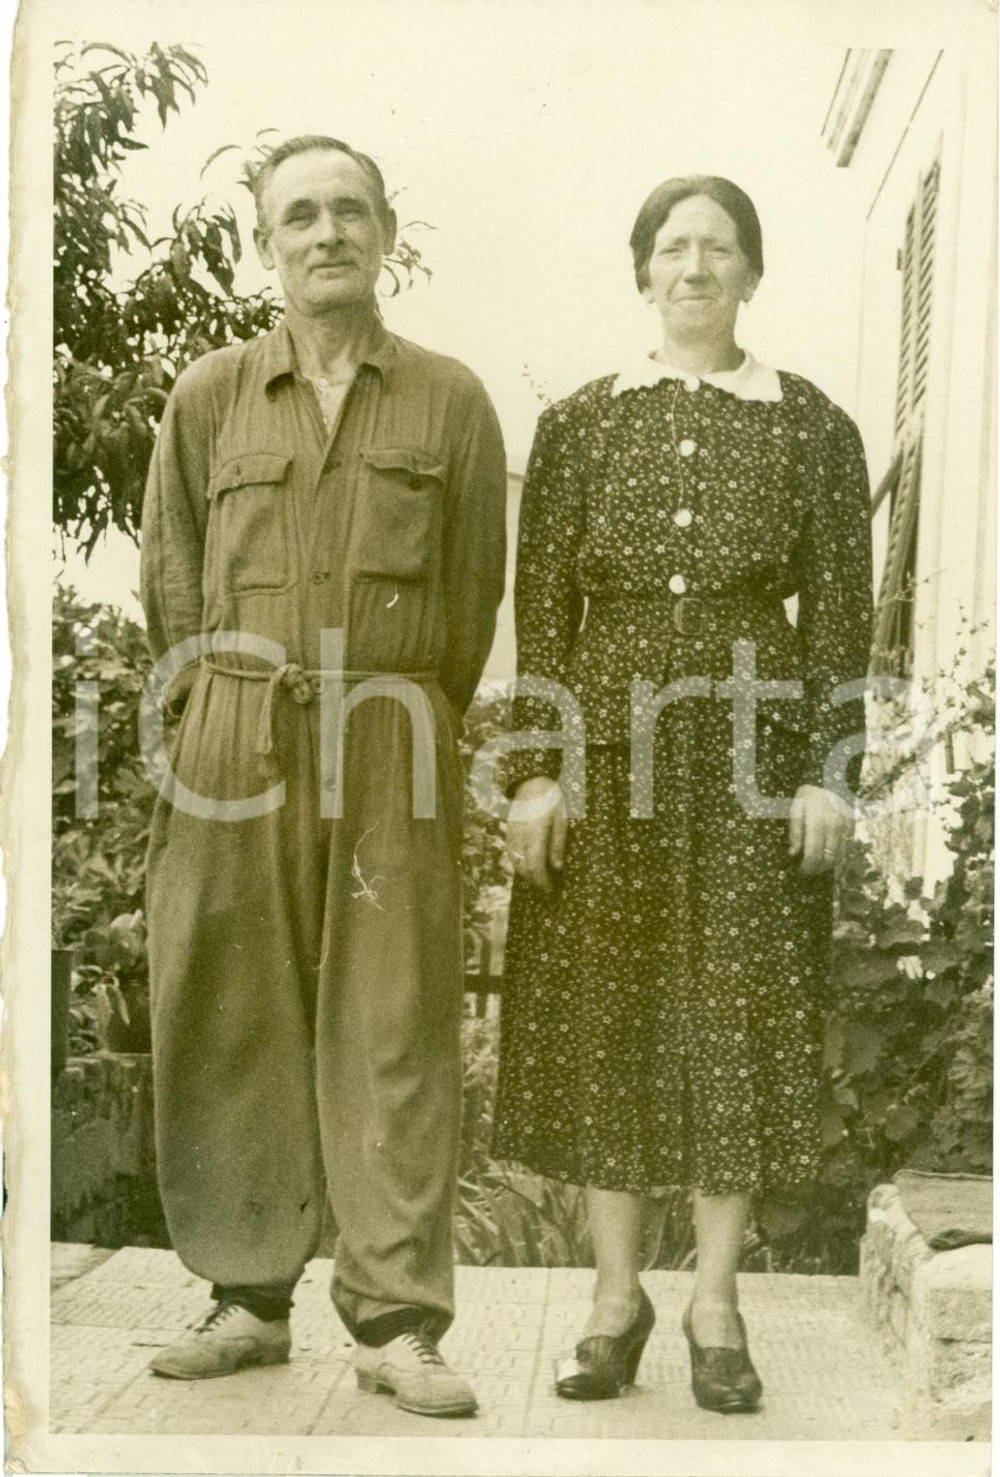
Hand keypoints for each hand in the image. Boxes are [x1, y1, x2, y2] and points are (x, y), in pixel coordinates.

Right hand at [507, 777, 567, 891]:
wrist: (531, 780)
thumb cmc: (551, 798)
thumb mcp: (561, 819)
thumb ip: (558, 844)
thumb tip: (557, 867)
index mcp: (535, 834)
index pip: (536, 865)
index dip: (542, 880)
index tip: (550, 888)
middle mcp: (520, 836)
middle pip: (524, 867)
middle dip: (534, 880)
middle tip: (546, 886)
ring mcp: (512, 834)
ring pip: (515, 862)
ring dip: (526, 873)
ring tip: (538, 878)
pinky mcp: (509, 831)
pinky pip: (511, 853)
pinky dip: (518, 863)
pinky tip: (527, 865)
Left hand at [788, 784, 851, 874]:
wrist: (831, 778)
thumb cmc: (809, 794)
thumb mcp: (796, 808)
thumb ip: (795, 832)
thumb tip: (793, 853)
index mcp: (817, 824)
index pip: (813, 855)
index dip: (807, 867)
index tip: (800, 871)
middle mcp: (834, 829)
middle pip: (828, 859)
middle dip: (817, 869)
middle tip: (807, 871)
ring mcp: (845, 828)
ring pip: (839, 856)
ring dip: (827, 865)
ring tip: (816, 865)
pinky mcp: (852, 827)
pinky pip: (847, 848)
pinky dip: (838, 855)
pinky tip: (828, 854)